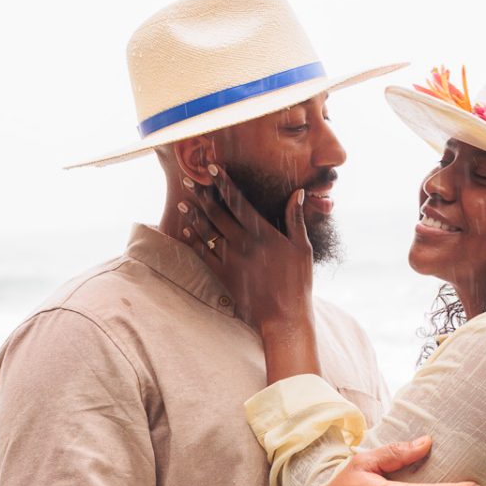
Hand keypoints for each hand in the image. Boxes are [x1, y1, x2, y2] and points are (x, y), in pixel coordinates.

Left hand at [190, 165, 312, 332]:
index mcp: (263, 233)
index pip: (238, 201)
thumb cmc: (298, 282)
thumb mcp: (302, 248)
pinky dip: (193, 241)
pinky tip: (186, 230)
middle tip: (188, 180)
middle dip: (202, 194)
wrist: (284, 316)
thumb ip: (296, 219)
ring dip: (193, 215)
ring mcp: (231, 260)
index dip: (223, 183)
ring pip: (207, 231)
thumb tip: (298, 193)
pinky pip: (203, 254)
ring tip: (183, 202)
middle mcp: (243, 243)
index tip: (212, 168)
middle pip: (217, 213)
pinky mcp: (224, 275)